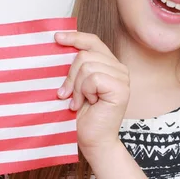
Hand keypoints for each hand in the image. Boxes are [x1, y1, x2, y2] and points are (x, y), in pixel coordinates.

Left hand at [55, 31, 129, 158]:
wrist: (92, 141)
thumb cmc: (82, 116)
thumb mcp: (75, 86)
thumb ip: (75, 68)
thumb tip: (59, 46)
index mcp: (109, 65)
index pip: (93, 42)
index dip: (75, 37)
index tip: (56, 38)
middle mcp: (119, 68)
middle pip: (85, 54)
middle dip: (70, 76)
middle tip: (67, 95)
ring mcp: (122, 78)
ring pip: (87, 66)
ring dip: (77, 87)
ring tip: (78, 102)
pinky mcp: (121, 89)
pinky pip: (93, 78)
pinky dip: (84, 92)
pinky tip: (88, 104)